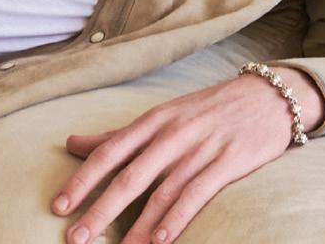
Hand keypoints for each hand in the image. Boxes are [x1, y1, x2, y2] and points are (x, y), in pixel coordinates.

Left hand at [50, 68, 324, 243]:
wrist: (267, 96)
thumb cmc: (207, 110)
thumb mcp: (162, 115)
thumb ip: (118, 135)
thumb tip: (72, 143)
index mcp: (154, 119)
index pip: (110, 151)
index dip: (83, 179)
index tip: (57, 205)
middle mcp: (173, 133)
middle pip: (129, 175)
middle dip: (100, 209)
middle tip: (74, 238)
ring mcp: (200, 148)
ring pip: (161, 192)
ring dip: (135, 227)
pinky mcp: (228, 162)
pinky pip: (197, 195)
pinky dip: (177, 220)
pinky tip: (160, 242)